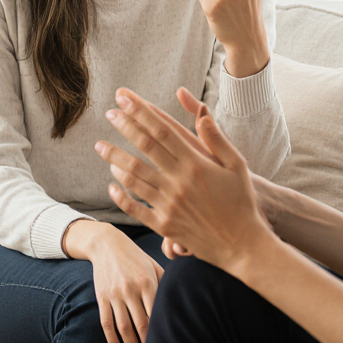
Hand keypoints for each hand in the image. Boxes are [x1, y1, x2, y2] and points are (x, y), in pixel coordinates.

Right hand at [61, 220, 162, 342]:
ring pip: (123, 328)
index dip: (161, 332)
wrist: (106, 244)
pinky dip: (111, 339)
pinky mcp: (101, 297)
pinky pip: (106, 322)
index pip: (156, 314)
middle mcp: (131, 289)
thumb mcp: (153, 265)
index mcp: (147, 282)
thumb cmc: (135, 256)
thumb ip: (165, 283)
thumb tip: (179, 301)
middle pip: (140, 325)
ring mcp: (114, 294)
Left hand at [96, 88, 275, 275]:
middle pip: (144, 148)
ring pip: (133, 177)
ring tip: (101, 146)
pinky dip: (120, 196)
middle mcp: (179, 182)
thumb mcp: (237, 166)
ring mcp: (169, 204)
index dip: (141, 112)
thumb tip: (202, 115)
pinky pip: (135, 208)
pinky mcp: (164, 225)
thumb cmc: (242, 202)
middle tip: (109, 113)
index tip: (124, 97)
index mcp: (196, 164)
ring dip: (114, 158)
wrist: (242, 246)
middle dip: (124, 127)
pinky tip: (111, 185)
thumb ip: (217, 139)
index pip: (162, 131)